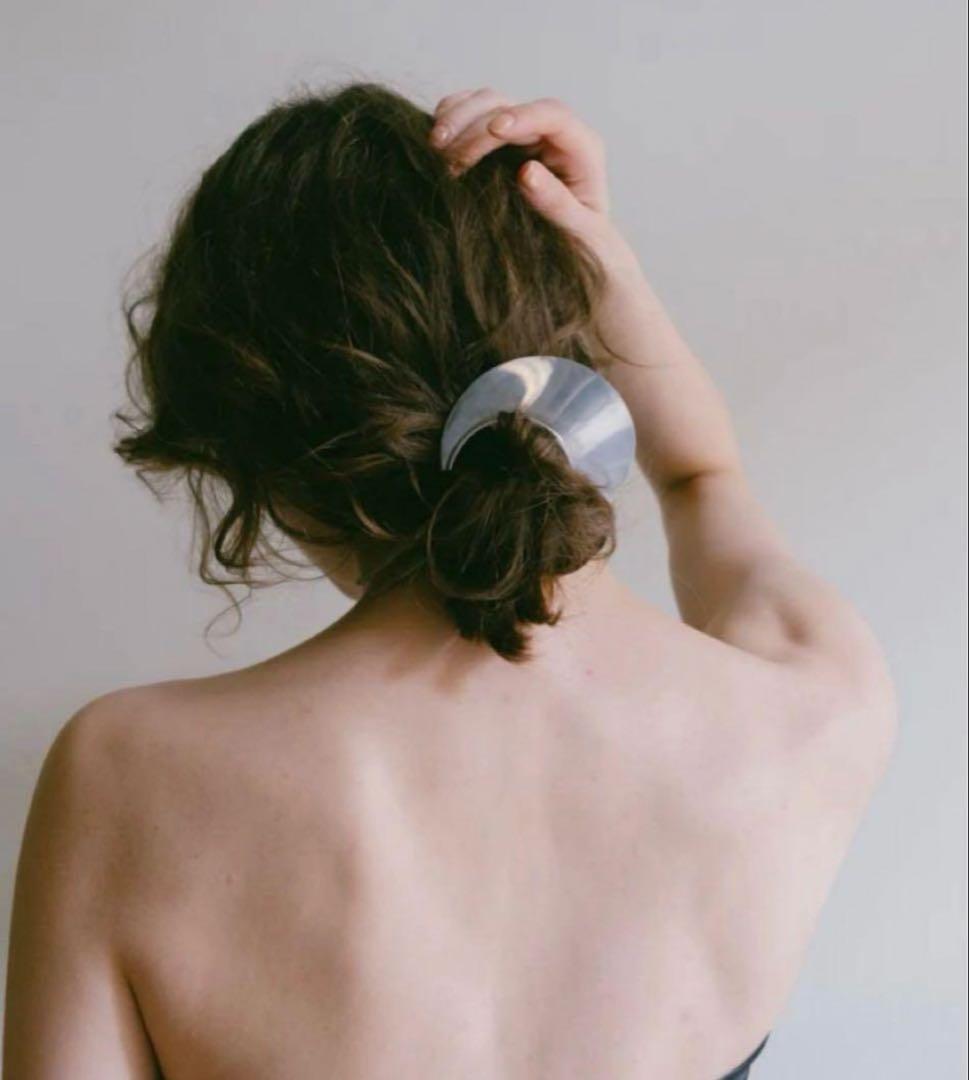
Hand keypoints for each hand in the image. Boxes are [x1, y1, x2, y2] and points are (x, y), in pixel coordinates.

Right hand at [429, 87, 639, 275]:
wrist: (580, 255)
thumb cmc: (586, 249)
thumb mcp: (581, 234)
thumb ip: (558, 204)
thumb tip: (527, 172)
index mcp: (581, 149)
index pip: (552, 115)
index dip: (521, 115)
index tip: (493, 129)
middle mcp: (552, 134)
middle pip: (510, 105)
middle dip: (475, 122)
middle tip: (445, 152)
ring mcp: (524, 134)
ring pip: (487, 103)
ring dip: (456, 118)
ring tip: (434, 146)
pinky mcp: (501, 143)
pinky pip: (473, 115)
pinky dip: (452, 119)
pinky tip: (435, 141)